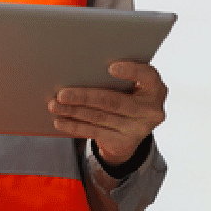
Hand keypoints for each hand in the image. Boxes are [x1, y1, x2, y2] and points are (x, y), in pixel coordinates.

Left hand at [49, 60, 167, 166]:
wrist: (133, 130)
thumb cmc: (128, 95)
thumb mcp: (133, 85)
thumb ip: (118, 77)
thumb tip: (82, 68)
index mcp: (155, 89)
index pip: (148, 76)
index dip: (131, 71)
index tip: (110, 67)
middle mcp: (150, 110)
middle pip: (114, 101)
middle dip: (85, 96)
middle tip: (62, 93)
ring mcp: (137, 129)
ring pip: (100, 117)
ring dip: (74, 111)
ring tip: (55, 105)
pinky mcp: (123, 142)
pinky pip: (94, 132)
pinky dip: (75, 125)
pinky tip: (61, 120)